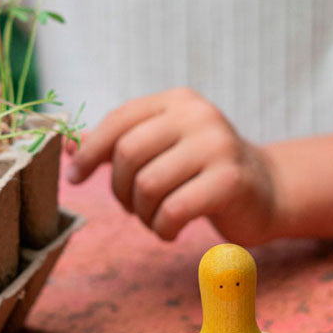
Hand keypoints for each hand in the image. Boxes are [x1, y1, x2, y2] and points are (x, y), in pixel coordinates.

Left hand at [66, 88, 278, 244]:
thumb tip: (66, 146)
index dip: (88, 152)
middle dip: (118, 189)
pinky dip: (161, 228)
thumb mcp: (162, 148)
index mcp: (176, 101)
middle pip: (127, 154)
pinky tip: (169, 231)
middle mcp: (198, 115)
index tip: (74, 177)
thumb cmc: (201, 171)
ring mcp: (217, 145)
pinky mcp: (230, 180)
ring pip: (147, 185)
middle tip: (131, 206)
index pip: (118, 121)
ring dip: (141, 213)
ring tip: (155, 218)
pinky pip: (172, 210)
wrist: (266, 191)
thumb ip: (118, 143)